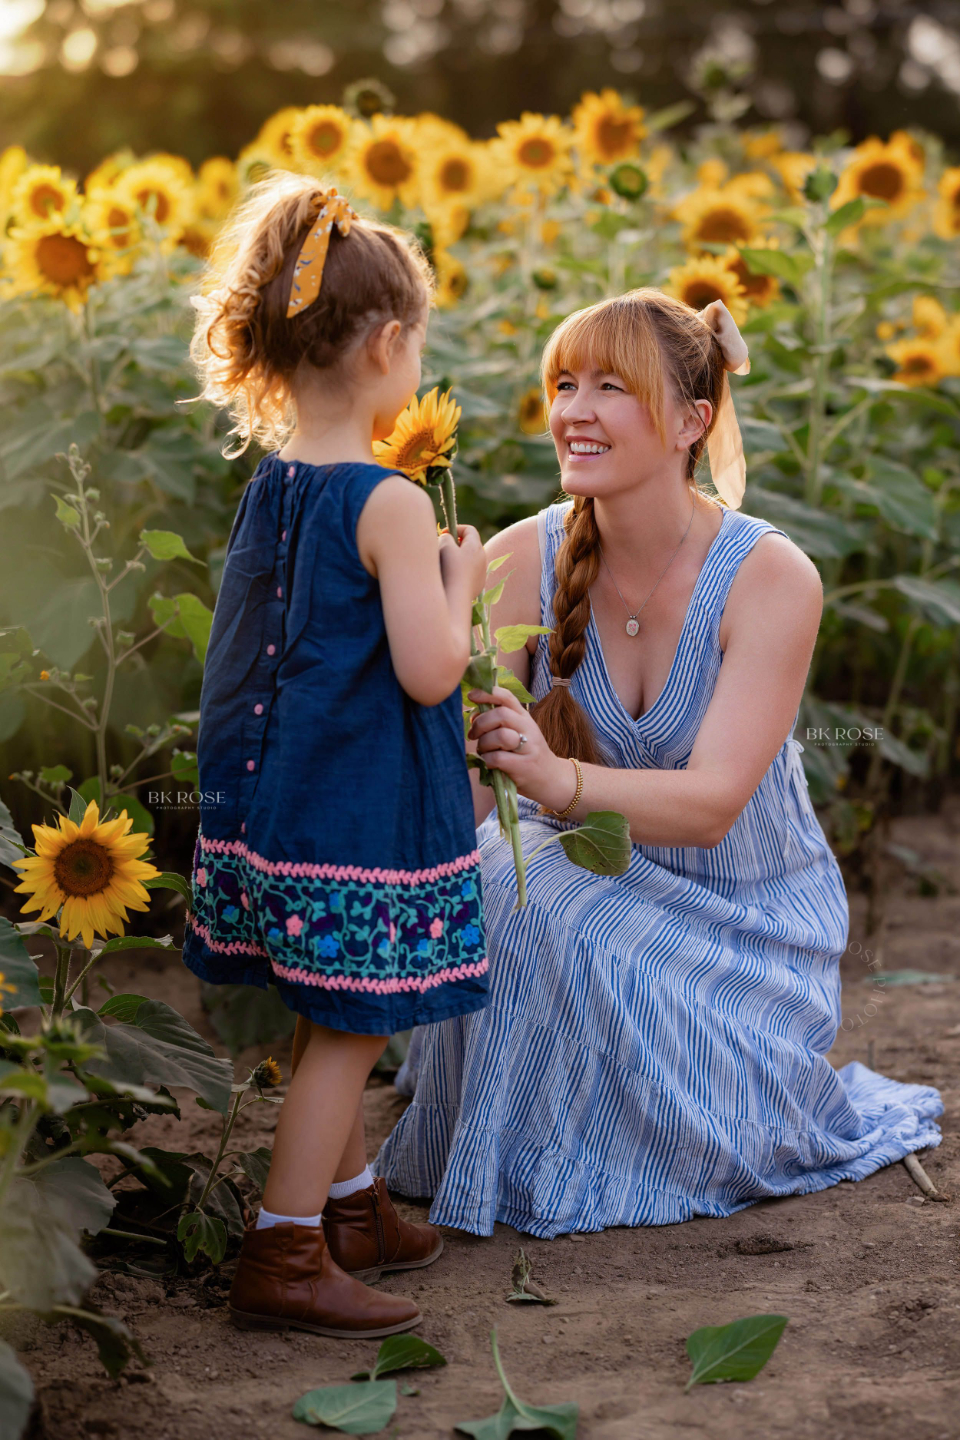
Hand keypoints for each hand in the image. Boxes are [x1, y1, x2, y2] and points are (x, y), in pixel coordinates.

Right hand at [439, 524, 486, 597]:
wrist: (457, 596)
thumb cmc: (450, 569)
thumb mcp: (444, 546)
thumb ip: (446, 537)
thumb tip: (448, 539)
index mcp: (476, 546)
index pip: (469, 529)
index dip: (456, 528)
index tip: (444, 534)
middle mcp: (483, 557)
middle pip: (470, 544)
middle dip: (456, 543)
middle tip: (444, 548)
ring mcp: (482, 571)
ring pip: (470, 558)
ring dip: (459, 557)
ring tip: (446, 564)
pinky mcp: (479, 583)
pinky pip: (470, 571)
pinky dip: (462, 570)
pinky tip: (452, 577)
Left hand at [467, 685, 579, 813]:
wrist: (551, 779)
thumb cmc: (527, 754)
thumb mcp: (519, 732)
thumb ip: (499, 722)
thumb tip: (472, 714)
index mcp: (524, 717)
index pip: (507, 696)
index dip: (487, 693)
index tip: (471, 696)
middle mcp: (528, 729)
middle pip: (501, 715)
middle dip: (480, 723)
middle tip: (473, 735)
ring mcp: (528, 748)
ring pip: (500, 736)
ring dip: (483, 744)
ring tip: (484, 751)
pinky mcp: (523, 766)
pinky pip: (497, 758)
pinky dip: (487, 761)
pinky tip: (490, 764)